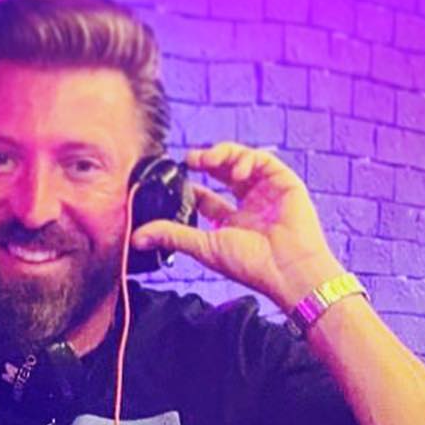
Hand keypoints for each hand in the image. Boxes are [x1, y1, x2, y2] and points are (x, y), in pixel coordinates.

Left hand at [131, 141, 343, 310]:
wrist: (288, 269)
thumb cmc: (251, 265)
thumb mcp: (205, 247)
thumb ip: (172, 236)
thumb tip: (137, 237)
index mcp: (232, 223)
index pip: (207, 197)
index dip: (191, 185)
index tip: (178, 177)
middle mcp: (250, 206)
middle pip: (224, 174)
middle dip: (206, 162)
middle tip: (190, 159)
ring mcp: (268, 193)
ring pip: (242, 162)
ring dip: (224, 156)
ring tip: (209, 160)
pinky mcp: (285, 183)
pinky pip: (263, 161)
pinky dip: (247, 159)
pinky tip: (236, 169)